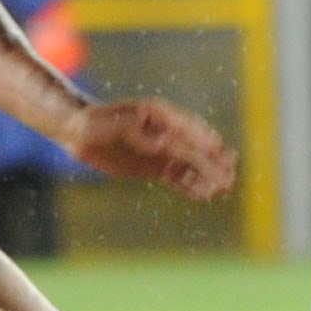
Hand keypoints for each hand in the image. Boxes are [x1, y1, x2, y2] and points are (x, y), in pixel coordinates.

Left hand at [64, 95, 235, 201]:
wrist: (80, 132)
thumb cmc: (96, 122)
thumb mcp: (114, 125)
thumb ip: (139, 133)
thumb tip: (163, 142)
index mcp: (161, 115)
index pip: (186, 130)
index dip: (203, 142)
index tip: (218, 151)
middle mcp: (165, 132)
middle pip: (194, 149)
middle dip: (212, 162)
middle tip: (229, 175)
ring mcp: (162, 150)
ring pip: (190, 165)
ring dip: (207, 175)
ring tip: (225, 186)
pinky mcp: (155, 166)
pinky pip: (177, 177)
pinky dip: (190, 186)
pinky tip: (205, 195)